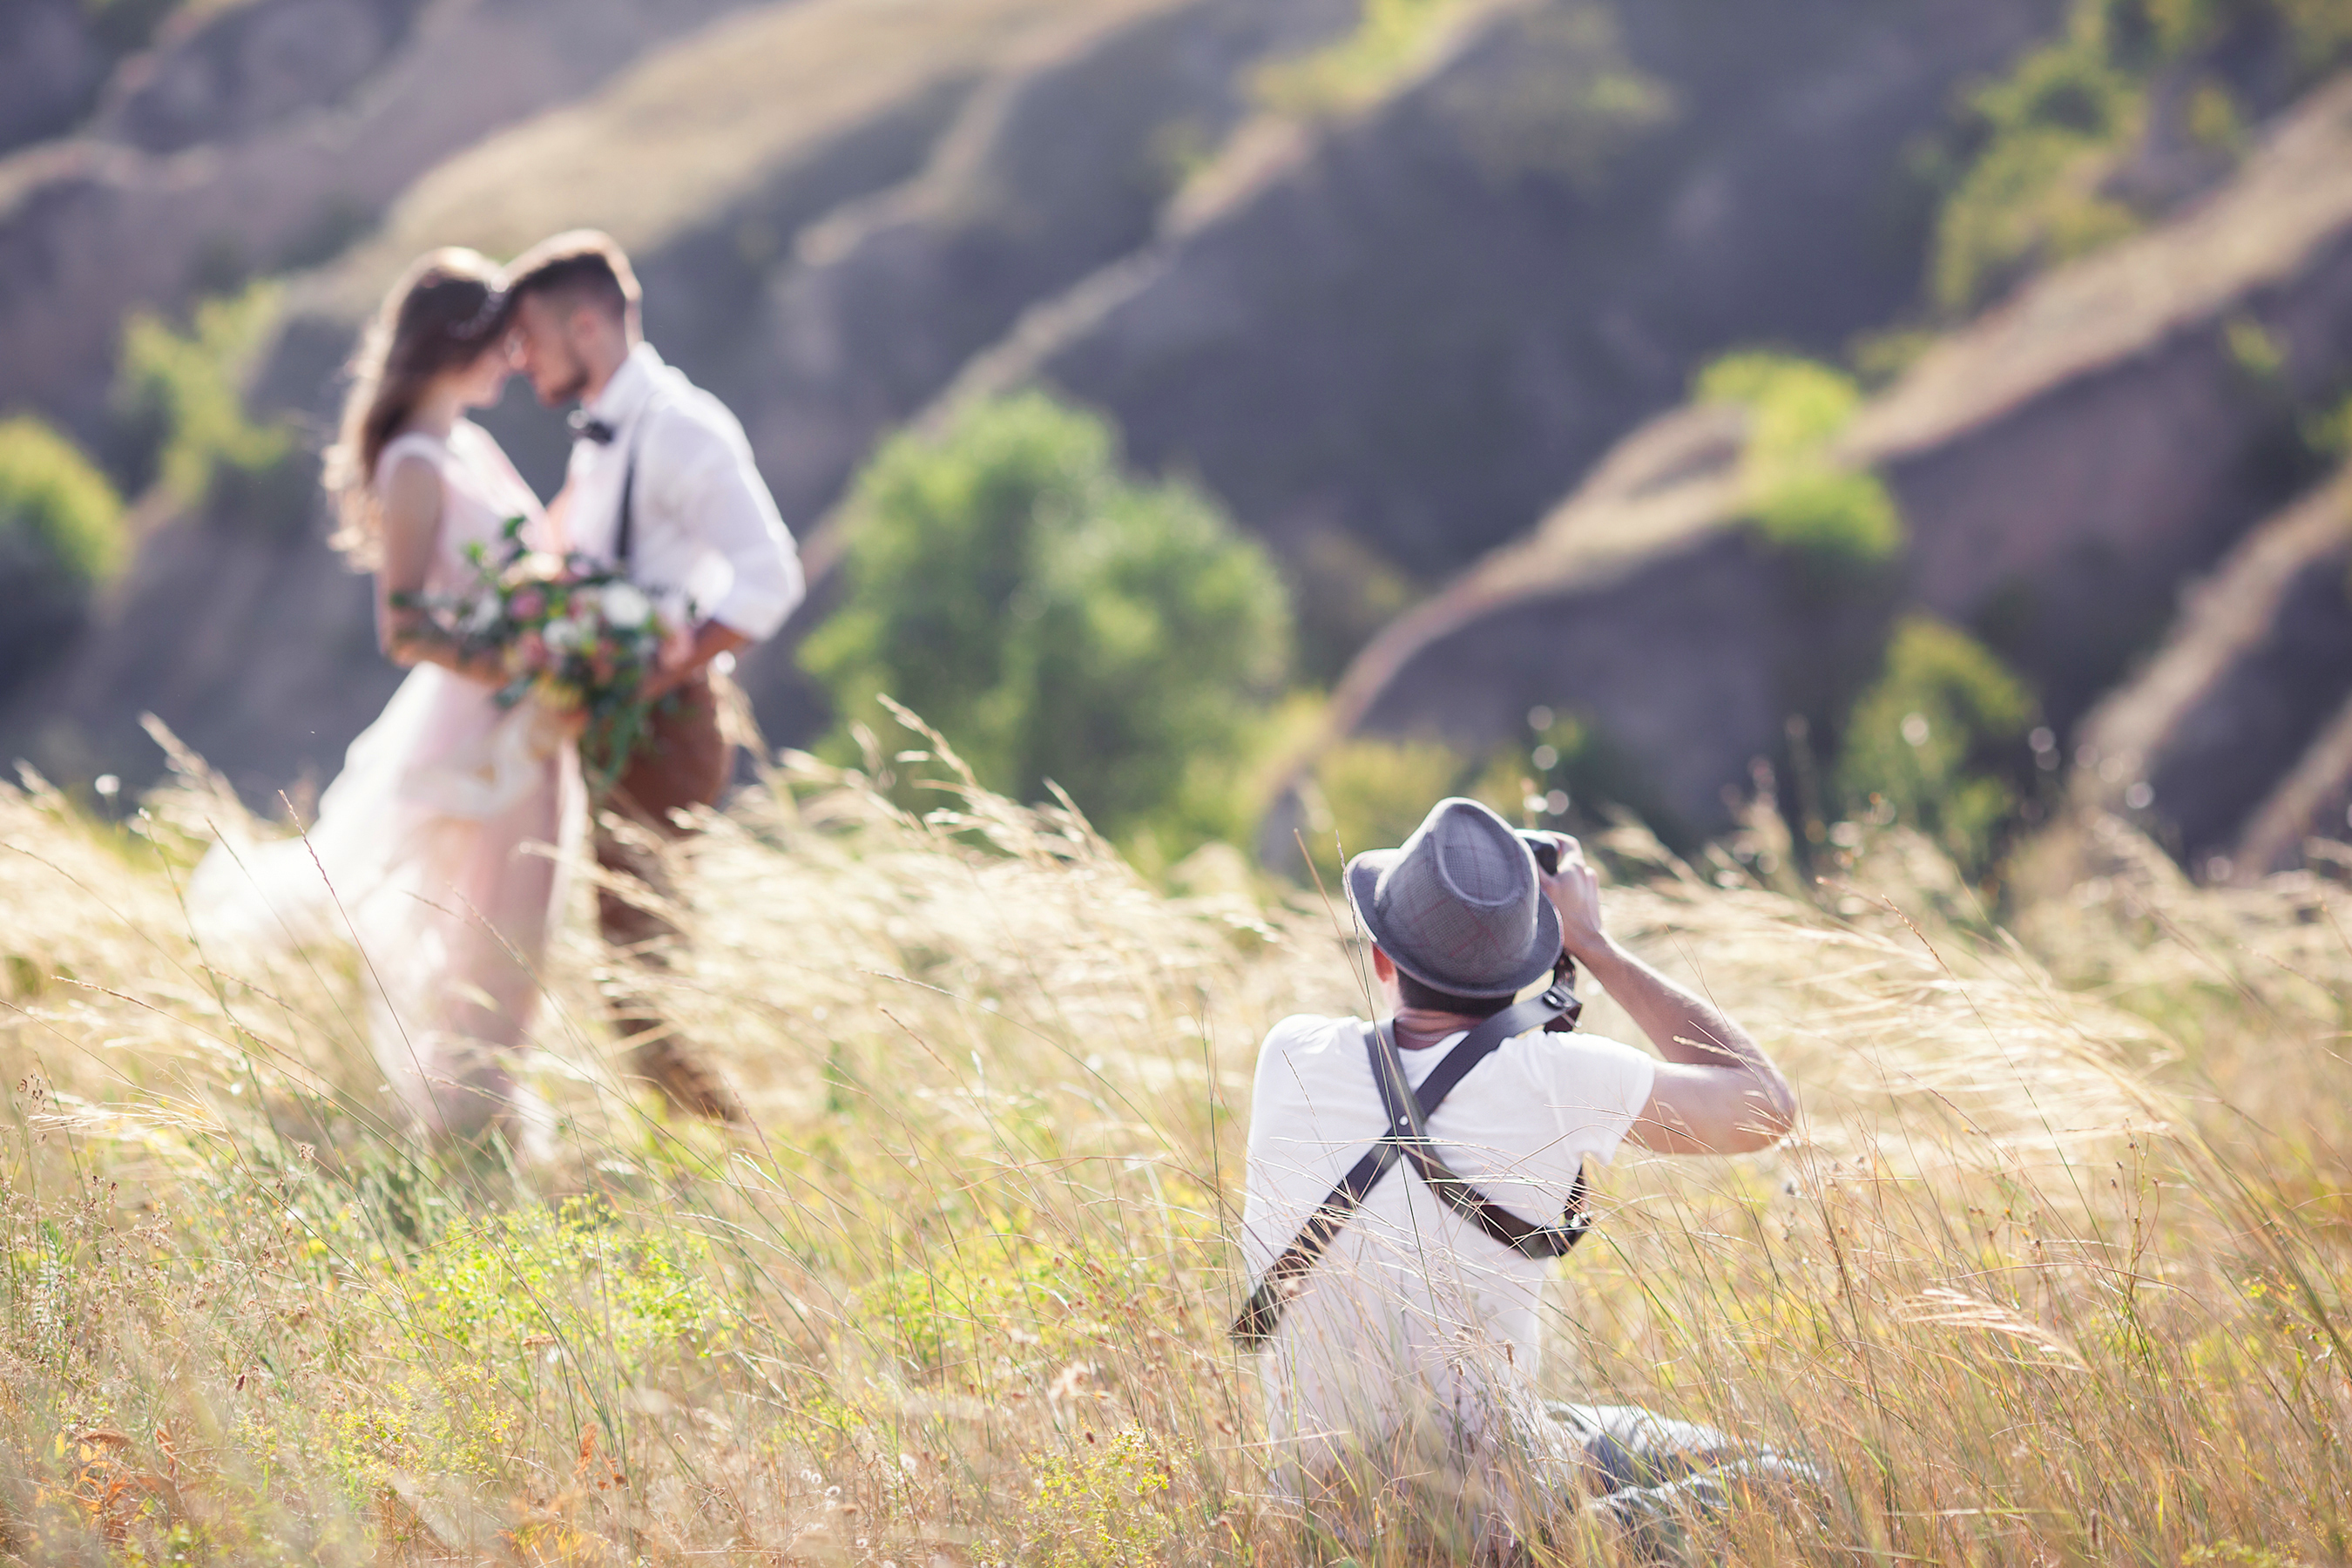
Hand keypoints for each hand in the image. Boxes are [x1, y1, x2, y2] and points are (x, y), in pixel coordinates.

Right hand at [1532, 832, 1612, 965]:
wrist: (1587, 941)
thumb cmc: (1566, 916)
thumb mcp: (1545, 889)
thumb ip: (1535, 868)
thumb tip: (1524, 852)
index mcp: (1576, 866)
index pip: (1567, 843)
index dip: (1554, 839)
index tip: (1542, 840)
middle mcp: (1587, 873)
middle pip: (1569, 859)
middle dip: (1554, 861)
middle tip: (1539, 867)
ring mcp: (1592, 887)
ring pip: (1573, 875)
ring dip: (1561, 877)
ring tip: (1547, 888)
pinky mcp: (1593, 901)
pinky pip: (1578, 888)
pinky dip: (1568, 889)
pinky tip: (1558, 902)